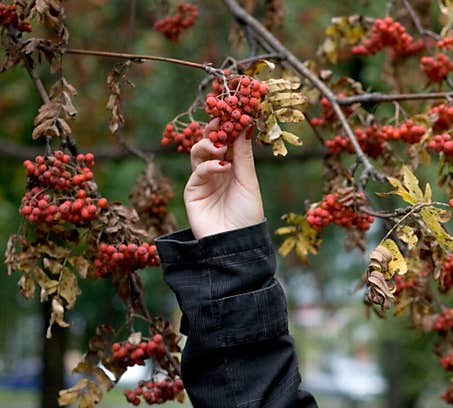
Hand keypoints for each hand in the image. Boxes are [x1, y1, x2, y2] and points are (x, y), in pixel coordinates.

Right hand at [184, 118, 264, 238]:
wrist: (236, 244)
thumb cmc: (248, 215)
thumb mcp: (249, 182)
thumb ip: (244, 155)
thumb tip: (246, 125)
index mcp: (235, 167)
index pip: (229, 140)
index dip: (231, 125)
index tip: (236, 109)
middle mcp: (218, 170)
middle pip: (210, 141)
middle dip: (215, 129)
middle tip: (222, 119)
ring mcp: (204, 179)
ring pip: (199, 152)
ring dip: (209, 144)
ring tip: (221, 146)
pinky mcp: (193, 191)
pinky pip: (198, 171)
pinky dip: (209, 165)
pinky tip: (222, 167)